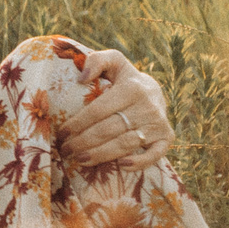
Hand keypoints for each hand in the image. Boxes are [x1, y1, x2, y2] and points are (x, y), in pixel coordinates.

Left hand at [59, 48, 173, 169]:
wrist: (154, 91)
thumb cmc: (124, 79)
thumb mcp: (113, 62)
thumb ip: (96, 61)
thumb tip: (82, 78)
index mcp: (132, 88)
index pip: (99, 110)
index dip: (78, 123)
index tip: (62, 133)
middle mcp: (147, 106)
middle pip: (109, 129)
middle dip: (83, 142)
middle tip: (65, 150)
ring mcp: (158, 123)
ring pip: (126, 144)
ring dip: (101, 155)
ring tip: (79, 160)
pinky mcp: (167, 138)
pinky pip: (154, 155)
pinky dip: (139, 162)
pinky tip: (120, 166)